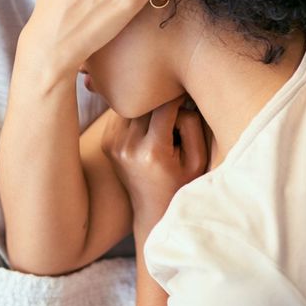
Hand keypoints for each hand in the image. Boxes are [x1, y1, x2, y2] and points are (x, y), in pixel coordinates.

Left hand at [101, 94, 208, 227]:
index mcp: (152, 152)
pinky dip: (135, 115)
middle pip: (146, 104)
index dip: (178, 98)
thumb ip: (191, 125)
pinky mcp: (107, 142)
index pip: (165, 107)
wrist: (154, 209)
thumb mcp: (198, 158)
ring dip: (147, 108)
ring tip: (161, 123)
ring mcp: (113, 144)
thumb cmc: (181, 183)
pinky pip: (122, 114)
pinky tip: (147, 128)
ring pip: (132, 106)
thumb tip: (177, 100)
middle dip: (162, 104)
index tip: (186, 97)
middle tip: (175, 114)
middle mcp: (128, 147)